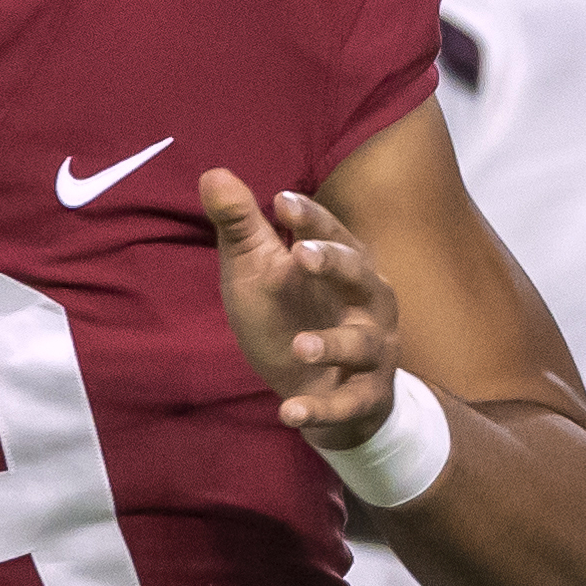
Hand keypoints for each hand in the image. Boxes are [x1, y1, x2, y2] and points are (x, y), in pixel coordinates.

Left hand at [201, 168, 398, 449]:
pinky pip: (349, 403)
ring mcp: (373, 351)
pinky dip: (320, 409)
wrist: (320, 391)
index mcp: (346, 263)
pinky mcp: (367, 397)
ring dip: (332, 344)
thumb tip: (211, 173)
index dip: (310, 219)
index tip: (281, 202)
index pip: (332, 232)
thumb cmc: (291, 317)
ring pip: (362, 344)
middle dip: (334, 264)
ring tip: (299, 345)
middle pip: (362, 275)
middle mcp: (370, 301)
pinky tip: (289, 412)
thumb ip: (242, 228)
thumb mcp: (260, 272)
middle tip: (301, 255)